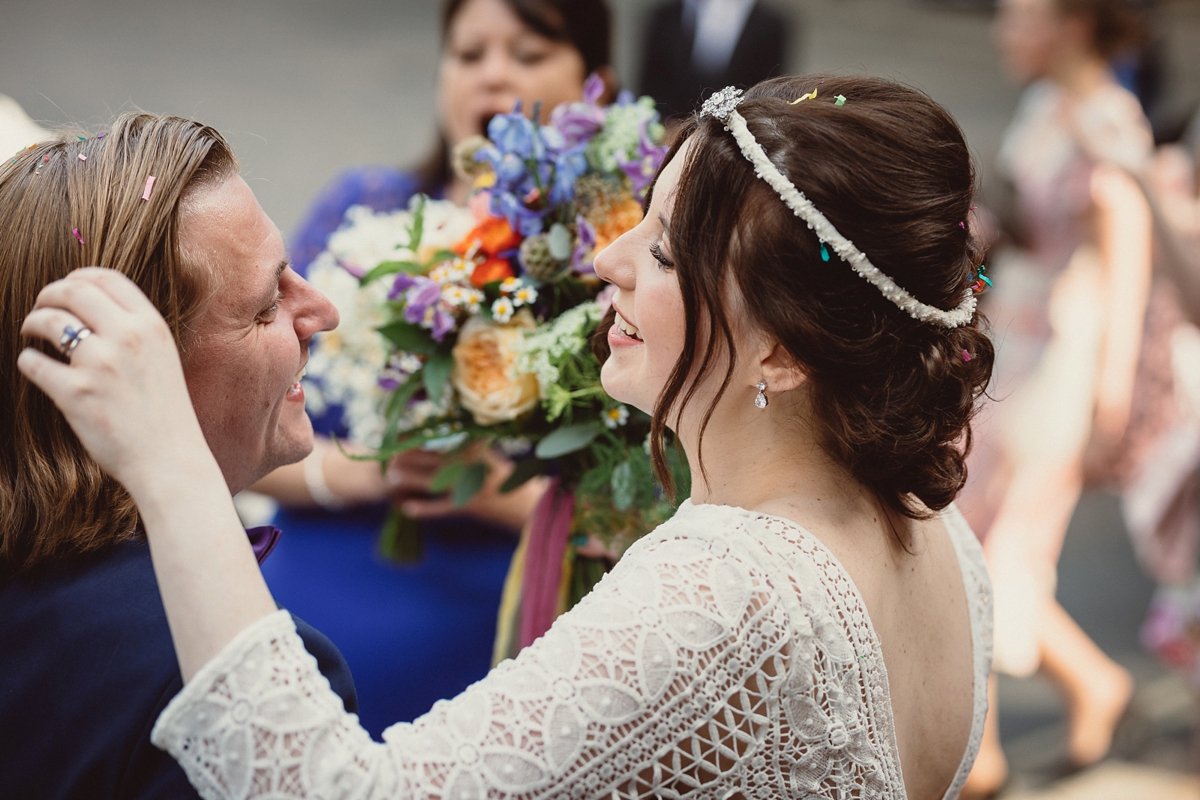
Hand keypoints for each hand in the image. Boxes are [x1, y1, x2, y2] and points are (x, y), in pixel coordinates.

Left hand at [17, 268, 209, 498]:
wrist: (171, 459)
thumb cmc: (166, 413)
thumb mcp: (163, 359)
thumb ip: (135, 331)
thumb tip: (93, 307)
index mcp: (151, 326)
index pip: (106, 278)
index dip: (78, 276)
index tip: (66, 287)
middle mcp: (127, 338)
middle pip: (72, 291)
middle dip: (47, 295)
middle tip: (40, 308)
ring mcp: (100, 364)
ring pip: (48, 321)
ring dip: (32, 322)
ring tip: (31, 332)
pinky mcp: (75, 393)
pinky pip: (33, 363)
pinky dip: (27, 361)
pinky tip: (35, 368)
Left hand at [388, 444, 546, 532]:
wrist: (526, 504)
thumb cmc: (508, 478)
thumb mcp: (492, 456)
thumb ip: (473, 445)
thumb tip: (455, 431)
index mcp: (474, 452)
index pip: (441, 443)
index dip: (418, 441)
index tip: (400, 437)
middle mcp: (469, 468)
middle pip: (432, 460)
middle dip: (409, 458)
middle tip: (388, 456)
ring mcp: (467, 488)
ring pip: (433, 482)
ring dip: (411, 480)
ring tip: (391, 477)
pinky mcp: (467, 506)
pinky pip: (442, 508)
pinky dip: (425, 508)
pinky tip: (406, 508)